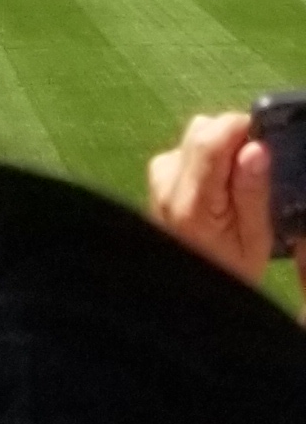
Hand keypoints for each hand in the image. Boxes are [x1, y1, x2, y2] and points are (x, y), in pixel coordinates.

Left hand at [145, 111, 277, 288]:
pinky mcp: (157, 177)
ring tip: (237, 188)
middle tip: (257, 173)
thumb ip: (252, 193)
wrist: (188, 295)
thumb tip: (256, 147)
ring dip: (221, 149)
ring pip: (195, 136)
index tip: (267, 144)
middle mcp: (166, 181)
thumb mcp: (254, 243)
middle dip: (234, 138)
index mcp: (191, 201)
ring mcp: (158, 177)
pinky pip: (187, 150)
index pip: (211, 138)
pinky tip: (218, 191)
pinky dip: (207, 160)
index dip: (242, 128)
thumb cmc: (230, 271)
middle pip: (202, 130)